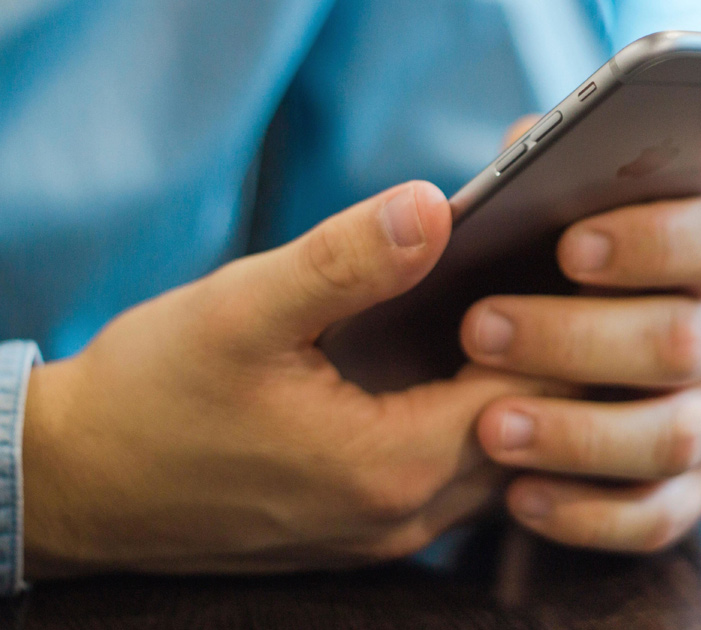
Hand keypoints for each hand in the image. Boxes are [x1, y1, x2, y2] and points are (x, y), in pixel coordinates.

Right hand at [22, 182, 561, 576]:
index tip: (562, 260)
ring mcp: (391, 533)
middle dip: (556, 357)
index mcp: (393, 463)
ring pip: (503, 461)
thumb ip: (345, 260)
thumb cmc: (150, 398)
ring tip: (520, 314)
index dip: (558, 323)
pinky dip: (479, 422)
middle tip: (560, 279)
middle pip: (533, 434)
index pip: (534, 394)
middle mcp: (408, 515)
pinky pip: (460, 478)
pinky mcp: (371, 529)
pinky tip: (463, 367)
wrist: (78, 486)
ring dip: (521, 393)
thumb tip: (435, 205)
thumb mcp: (241, 310)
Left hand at [458, 119, 700, 552]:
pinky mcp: (678, 493)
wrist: (517, 368)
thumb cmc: (526, 268)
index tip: (569, 247)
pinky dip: (587, 514)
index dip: (658, 243)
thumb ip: (535, 167)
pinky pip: (655, 518)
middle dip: (579, 339)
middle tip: (480, 329)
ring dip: (579, 433)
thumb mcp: (529, 209)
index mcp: (697, 256)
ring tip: (489, 427)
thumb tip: (524, 150)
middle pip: (687, 341)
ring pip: (674, 436)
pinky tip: (518, 496)